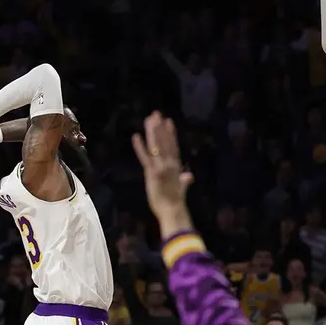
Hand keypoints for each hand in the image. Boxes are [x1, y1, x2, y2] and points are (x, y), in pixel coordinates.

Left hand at [132, 111, 194, 235]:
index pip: (173, 146)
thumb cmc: (176, 202)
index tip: (168, 121)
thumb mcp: (181, 188)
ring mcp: (161, 166)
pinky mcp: (152, 172)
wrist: (172, 210)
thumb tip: (189, 176)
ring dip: (153, 131)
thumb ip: (185, 181)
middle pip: (165, 142)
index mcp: (176, 167)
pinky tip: (136, 136)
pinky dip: (140, 147)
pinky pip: (145, 157)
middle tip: (156, 113)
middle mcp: (169, 163)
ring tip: (149, 119)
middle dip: (160, 127)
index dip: (171, 133)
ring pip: (156, 145)